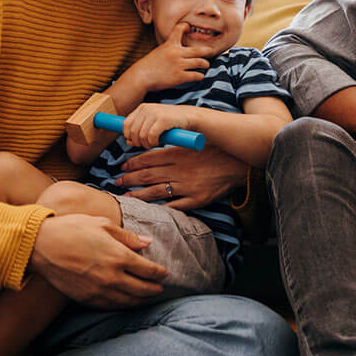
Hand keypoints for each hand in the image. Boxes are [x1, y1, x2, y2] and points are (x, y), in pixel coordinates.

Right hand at [28, 214, 165, 308]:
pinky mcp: (86, 298)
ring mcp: (99, 290)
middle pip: (142, 289)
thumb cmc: (71, 229)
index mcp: (119, 256)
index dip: (159, 272)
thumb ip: (127, 236)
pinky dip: (122, 305)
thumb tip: (147, 242)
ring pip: (128, 301)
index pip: (148, 270)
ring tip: (147, 298)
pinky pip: (111, 306)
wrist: (40, 246)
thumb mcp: (101, 224)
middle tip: (159, 288)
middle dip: (154, 289)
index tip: (164, 273)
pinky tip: (126, 303)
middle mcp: (113, 277)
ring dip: (141, 301)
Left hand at [117, 145, 246, 210]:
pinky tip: (149, 210)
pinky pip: (175, 206)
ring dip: (139, 195)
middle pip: (148, 175)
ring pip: (157, 192)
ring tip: (125, 197)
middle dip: (130, 179)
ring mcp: (188, 186)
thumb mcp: (194, 144)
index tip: (122, 166)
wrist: (239, 163)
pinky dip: (161, 208)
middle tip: (116, 182)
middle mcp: (180, 171)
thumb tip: (153, 151)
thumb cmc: (216, 151)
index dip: (133, 163)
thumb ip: (174, 149)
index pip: (149, 159)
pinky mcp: (197, 199)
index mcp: (179, 155)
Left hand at [120, 103, 195, 149]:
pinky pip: (151, 136)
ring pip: (141, 135)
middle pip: (132, 132)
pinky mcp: (163, 119)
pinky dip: (153, 142)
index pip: (126, 125)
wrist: (189, 117)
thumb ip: (139, 132)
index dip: (129, 137)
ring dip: (146, 144)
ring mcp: (154, 113)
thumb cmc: (171, 122)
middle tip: (147, 145)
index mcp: (142, 108)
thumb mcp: (152, 125)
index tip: (137, 142)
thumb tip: (127, 142)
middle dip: (138, 142)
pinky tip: (158, 142)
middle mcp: (146, 108)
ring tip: (153, 144)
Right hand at [125, 22, 211, 91]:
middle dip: (208, 51)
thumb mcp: (159, 51)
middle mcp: (176, 53)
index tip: (189, 27)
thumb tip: (180, 52)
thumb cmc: (148, 65)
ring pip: (201, 62)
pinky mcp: (180, 77)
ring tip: (206, 65)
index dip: (186, 26)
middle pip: (199, 50)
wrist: (141, 77)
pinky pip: (196, 75)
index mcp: (170, 45)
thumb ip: (170, 49)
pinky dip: (200, 76)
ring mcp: (179, 65)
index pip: (179, 29)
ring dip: (205, 64)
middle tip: (211, 51)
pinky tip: (199, 76)